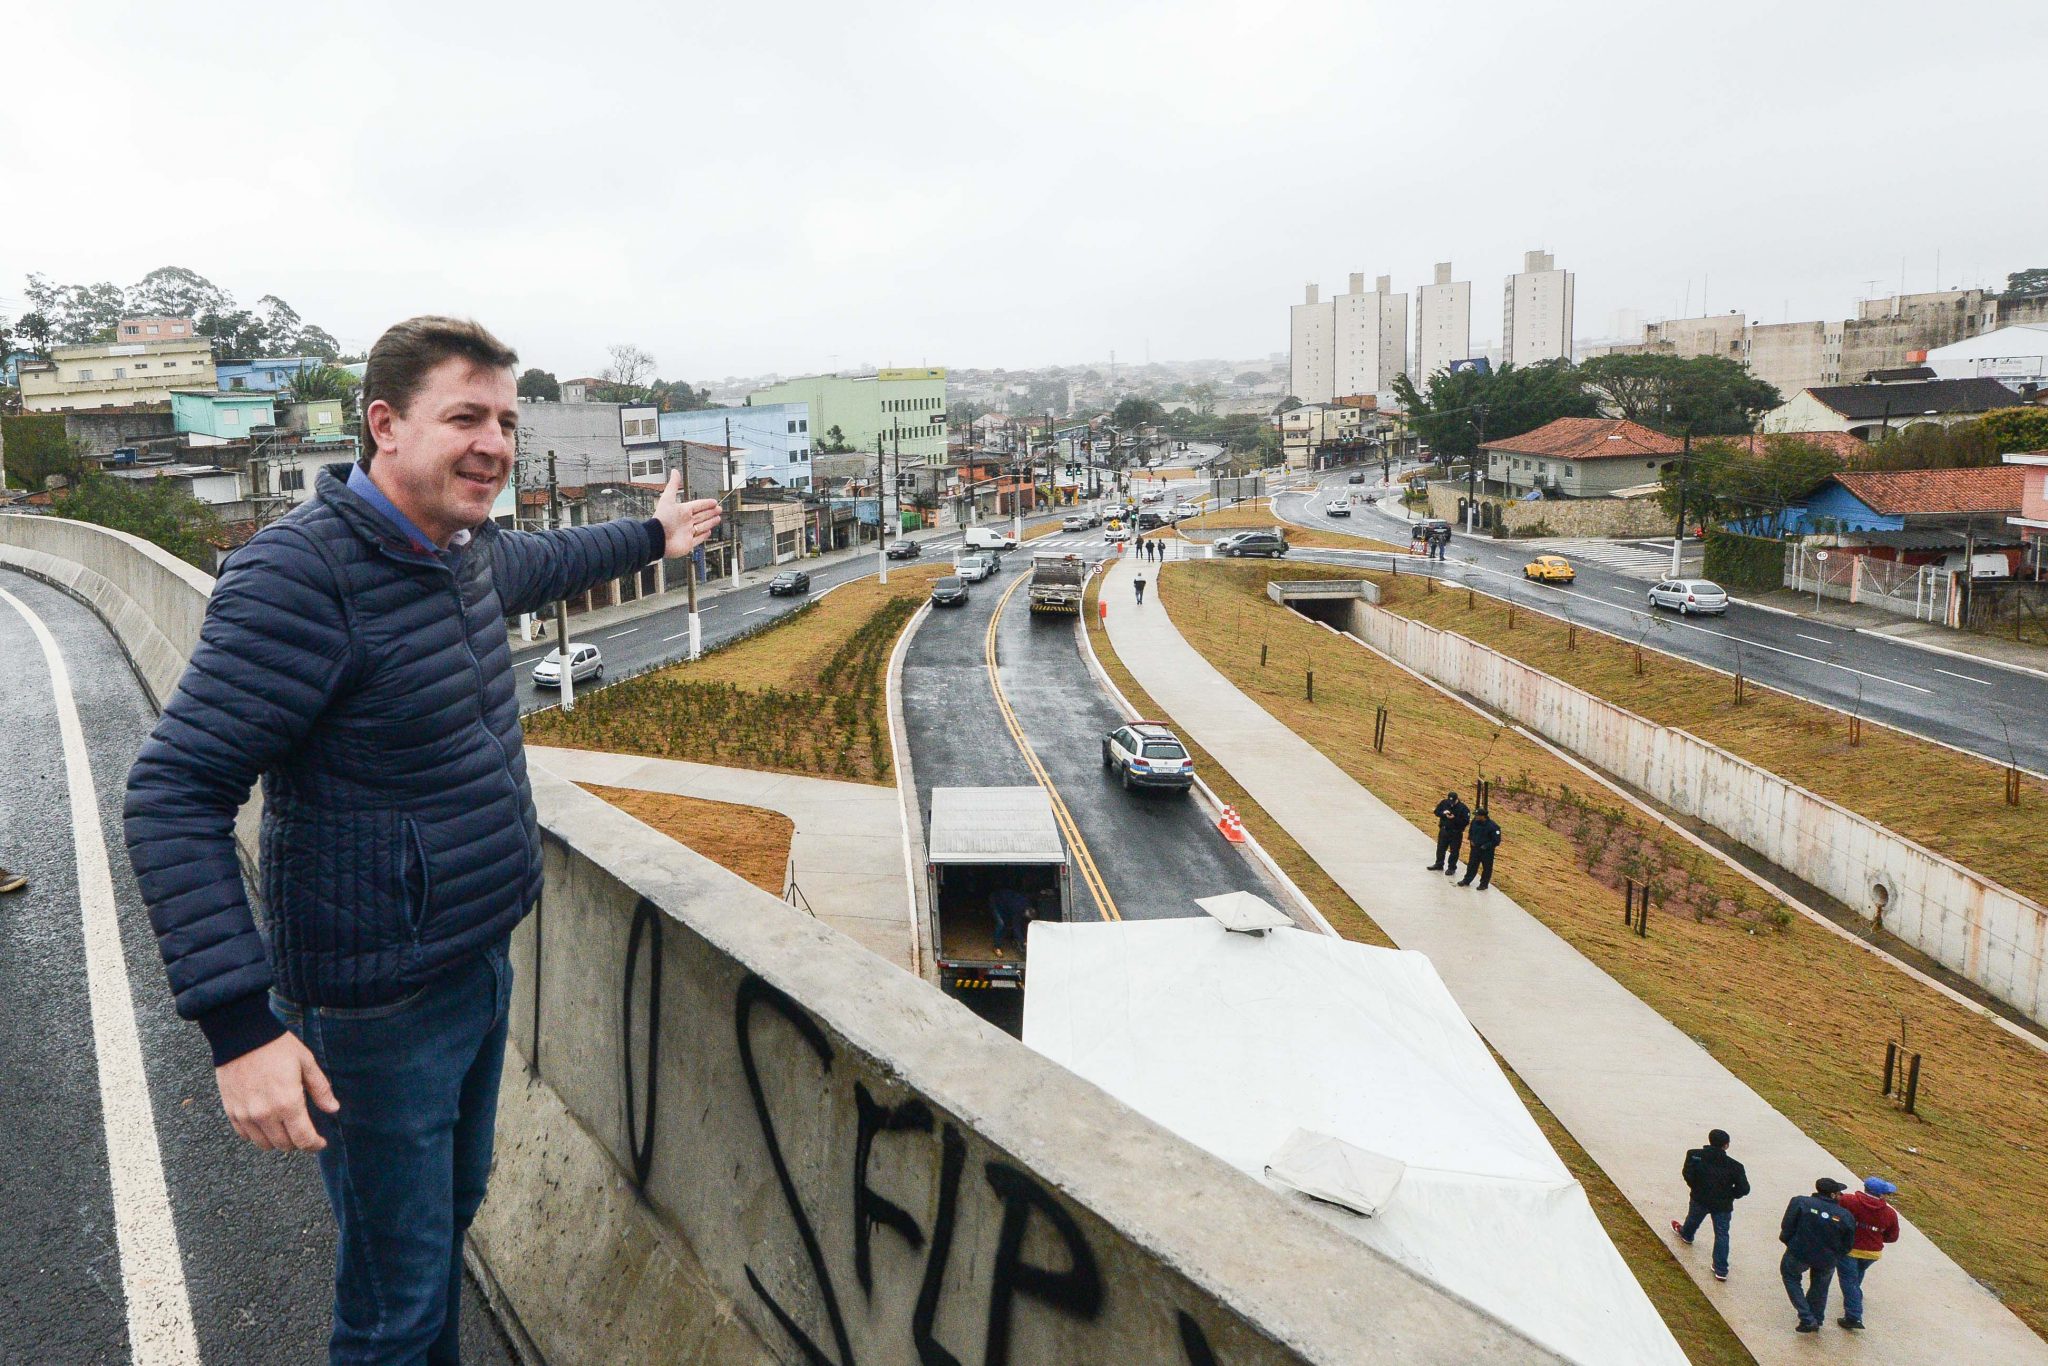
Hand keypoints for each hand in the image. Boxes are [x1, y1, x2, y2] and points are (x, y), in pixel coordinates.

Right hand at [216, 1031, 338, 1151]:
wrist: (242, 1035)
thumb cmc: (277, 1047)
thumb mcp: (306, 1063)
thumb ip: (320, 1089)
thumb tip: (333, 1109)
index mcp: (288, 1103)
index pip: (303, 1139)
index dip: (314, 1145)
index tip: (320, 1143)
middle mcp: (265, 1114)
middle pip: (284, 1145)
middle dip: (298, 1142)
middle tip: (304, 1132)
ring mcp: (246, 1115)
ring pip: (263, 1144)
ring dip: (277, 1141)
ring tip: (285, 1129)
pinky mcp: (231, 1111)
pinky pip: (245, 1134)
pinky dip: (257, 1134)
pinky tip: (266, 1123)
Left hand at [654, 471, 722, 558]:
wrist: (657, 539)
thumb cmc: (661, 519)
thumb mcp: (668, 499)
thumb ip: (673, 486)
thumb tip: (674, 471)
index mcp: (683, 511)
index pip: (698, 506)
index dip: (706, 503)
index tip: (714, 502)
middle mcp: (686, 522)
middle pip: (702, 515)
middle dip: (711, 512)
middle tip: (719, 509)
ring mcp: (688, 533)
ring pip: (702, 526)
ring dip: (710, 522)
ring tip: (718, 518)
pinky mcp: (689, 543)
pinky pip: (698, 539)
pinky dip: (704, 535)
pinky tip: (708, 531)